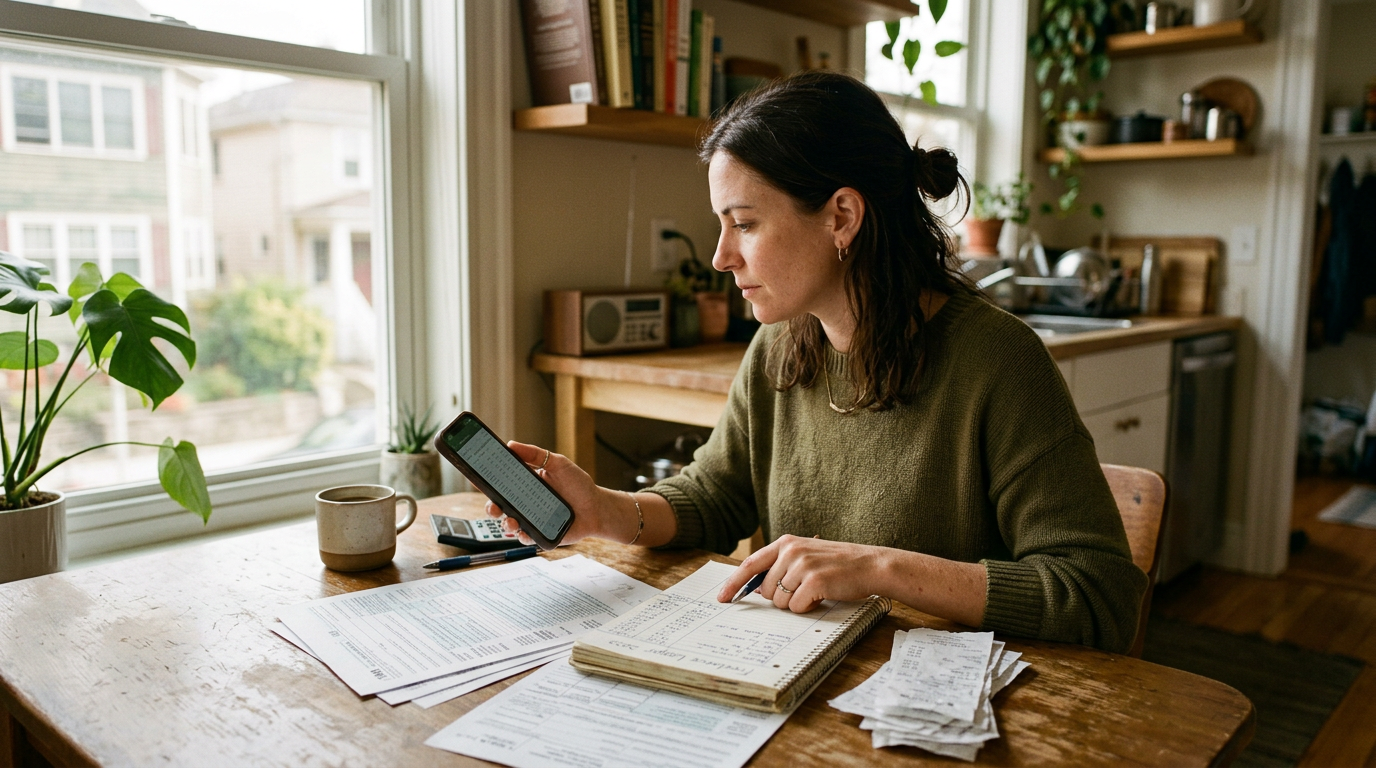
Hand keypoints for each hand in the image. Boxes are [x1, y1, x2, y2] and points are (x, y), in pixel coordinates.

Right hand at [484, 441, 617, 545]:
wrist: (597, 507)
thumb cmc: (579, 485)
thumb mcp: (558, 463)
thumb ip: (536, 454)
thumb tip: (511, 444)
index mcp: (526, 484)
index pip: (502, 482)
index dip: (487, 481)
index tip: (477, 477)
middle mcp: (525, 502)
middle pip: (499, 505)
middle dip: (491, 506)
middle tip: (493, 505)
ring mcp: (531, 519)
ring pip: (509, 524)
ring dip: (505, 523)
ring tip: (511, 520)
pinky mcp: (540, 534)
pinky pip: (526, 537)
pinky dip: (522, 536)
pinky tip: (524, 531)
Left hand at [715, 535, 891, 612]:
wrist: (871, 564)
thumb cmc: (839, 564)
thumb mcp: (806, 556)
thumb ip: (781, 567)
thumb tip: (757, 590)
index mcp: (786, 543)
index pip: (750, 564)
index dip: (733, 583)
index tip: (721, 597)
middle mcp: (791, 551)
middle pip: (765, 590)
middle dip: (780, 598)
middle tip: (804, 590)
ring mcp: (802, 565)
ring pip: (779, 601)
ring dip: (795, 603)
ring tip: (816, 590)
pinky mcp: (814, 581)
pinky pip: (796, 607)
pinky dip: (807, 608)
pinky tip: (822, 595)